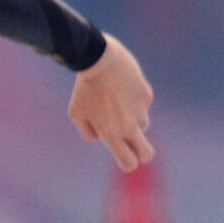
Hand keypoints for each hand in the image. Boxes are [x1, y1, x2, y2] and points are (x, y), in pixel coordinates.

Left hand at [69, 34, 154, 171]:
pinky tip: (121, 87)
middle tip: (135, 147)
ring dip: (133, 120)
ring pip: (142, 125)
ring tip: (115, 103)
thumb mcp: (76, 114)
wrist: (98, 60)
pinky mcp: (146, 95)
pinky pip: (142, 104)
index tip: (125, 157)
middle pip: (146, 154)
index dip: (128, 162)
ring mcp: (140, 111)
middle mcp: (129, 126)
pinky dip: (134, 100)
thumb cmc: (84, 89)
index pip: (128, 162)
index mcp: (111, 134)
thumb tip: (101, 137)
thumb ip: (88, 132)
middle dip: (142, 155)